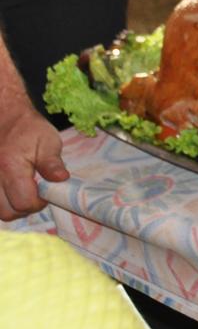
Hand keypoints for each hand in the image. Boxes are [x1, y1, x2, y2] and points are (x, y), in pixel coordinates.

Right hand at [0, 104, 67, 220]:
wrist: (5, 116)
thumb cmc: (28, 128)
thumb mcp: (47, 141)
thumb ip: (52, 163)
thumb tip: (62, 179)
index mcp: (10, 167)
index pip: (23, 202)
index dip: (38, 203)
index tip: (45, 192)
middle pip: (7, 212)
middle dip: (24, 207)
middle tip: (35, 193)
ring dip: (11, 206)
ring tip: (23, 189)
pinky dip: (2, 200)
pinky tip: (11, 188)